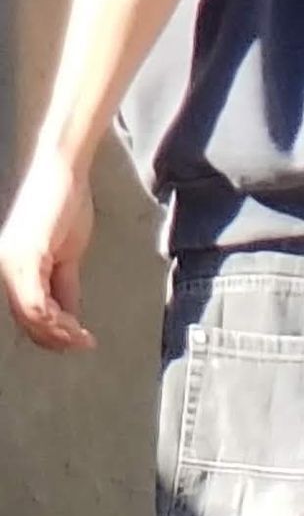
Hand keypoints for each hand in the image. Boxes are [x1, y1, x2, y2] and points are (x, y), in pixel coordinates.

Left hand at [0, 151, 96, 350]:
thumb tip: (70, 317)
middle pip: (28, 322)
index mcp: (11, 267)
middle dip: (58, 339)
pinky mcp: (27, 257)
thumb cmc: (64, 206)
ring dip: (62, 333)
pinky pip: (39, 305)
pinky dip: (61, 322)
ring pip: (33, 318)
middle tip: (84, 342)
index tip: (79, 342)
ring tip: (84, 336)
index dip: (52, 336)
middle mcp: (5, 266)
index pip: (26, 316)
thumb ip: (63, 288)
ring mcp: (13, 262)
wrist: (63, 173)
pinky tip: (78, 326)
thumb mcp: (65, 258)